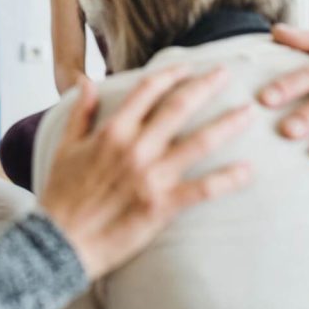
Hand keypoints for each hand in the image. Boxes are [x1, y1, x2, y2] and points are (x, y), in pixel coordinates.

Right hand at [41, 66, 253, 279]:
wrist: (60, 242)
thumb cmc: (61, 196)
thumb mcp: (65, 147)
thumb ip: (80, 112)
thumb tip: (85, 80)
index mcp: (112, 131)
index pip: (148, 90)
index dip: (171, 74)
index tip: (188, 67)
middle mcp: (135, 148)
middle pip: (179, 107)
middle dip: (206, 86)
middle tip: (226, 73)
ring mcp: (151, 176)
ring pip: (199, 142)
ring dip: (227, 124)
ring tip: (248, 112)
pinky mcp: (162, 205)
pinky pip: (203, 189)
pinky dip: (228, 179)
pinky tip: (248, 170)